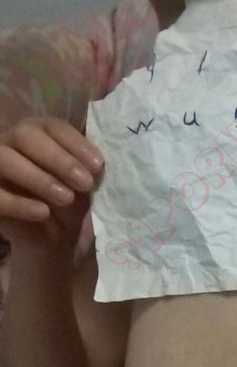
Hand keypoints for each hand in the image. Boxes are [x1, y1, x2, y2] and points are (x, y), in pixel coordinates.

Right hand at [0, 117, 103, 255]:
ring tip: (66, 198)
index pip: (53, 127)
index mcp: (39, 134)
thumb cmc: (67, 205)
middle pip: (26, 135)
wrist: (50, 239)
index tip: (98, 166)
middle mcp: (13, 142)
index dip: (75, 143)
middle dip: (58, 159)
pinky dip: (19, 203)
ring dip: (38, 178)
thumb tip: (93, 167)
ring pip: (5, 159)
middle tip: (85, 183)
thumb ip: (84, 173)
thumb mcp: (80, 188)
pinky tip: (42, 212)